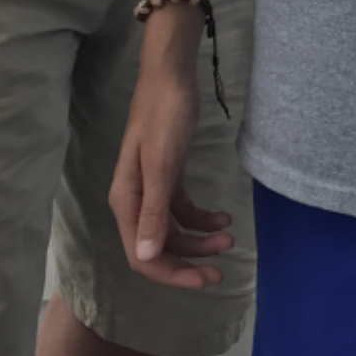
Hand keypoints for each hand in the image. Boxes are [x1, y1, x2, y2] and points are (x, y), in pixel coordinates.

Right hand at [109, 32, 233, 289]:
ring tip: (229, 237)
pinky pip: (182, 210)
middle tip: (222, 269)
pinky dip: (201, 217)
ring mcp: (151, 188)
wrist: (171, 76)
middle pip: (159, 247)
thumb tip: (145, 256)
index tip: (205, 280)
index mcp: (126, 202)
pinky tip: (223, 217)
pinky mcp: (168, 176)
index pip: (143, 256)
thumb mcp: (162, 165)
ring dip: (199, 240)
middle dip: (189, 262)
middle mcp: (134, 200)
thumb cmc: (164, 116)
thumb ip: (153, 212)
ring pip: (173, 230)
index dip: (172, 274)